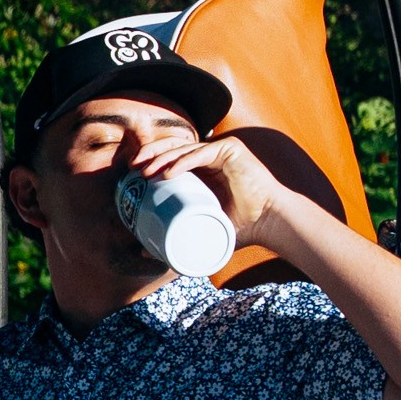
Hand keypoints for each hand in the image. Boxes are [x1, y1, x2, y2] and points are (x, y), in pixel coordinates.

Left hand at [137, 133, 288, 240]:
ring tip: (145, 172)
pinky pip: (202, 153)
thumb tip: (145, 252)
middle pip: (174, 147)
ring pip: (185, 148)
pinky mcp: (232, 150)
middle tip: (133, 167)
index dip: (151, 159)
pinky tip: (168, 172)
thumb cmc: (239, 228)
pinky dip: (183, 162)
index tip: (132, 173)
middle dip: (150, 153)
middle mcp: (211, 155)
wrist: (268, 224)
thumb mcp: (202, 229)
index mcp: (203, 168)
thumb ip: (176, 236)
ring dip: (162, 158)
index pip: (172, 156)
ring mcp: (221, 150)